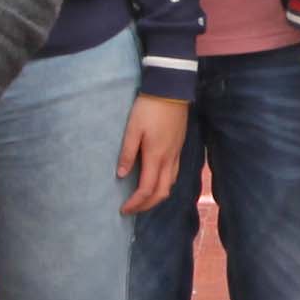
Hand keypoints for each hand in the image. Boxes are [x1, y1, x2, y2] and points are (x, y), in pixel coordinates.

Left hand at [116, 91, 189, 216]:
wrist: (171, 90)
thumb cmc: (148, 108)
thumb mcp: (132, 129)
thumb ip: (127, 153)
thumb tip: (121, 175)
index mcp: (155, 156)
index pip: (146, 189)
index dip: (135, 203)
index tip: (123, 209)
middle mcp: (169, 159)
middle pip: (162, 192)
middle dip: (147, 205)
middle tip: (132, 209)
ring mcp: (176, 154)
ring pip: (170, 184)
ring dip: (157, 196)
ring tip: (143, 199)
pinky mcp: (179, 148)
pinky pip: (174, 174)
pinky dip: (164, 185)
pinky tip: (156, 182)